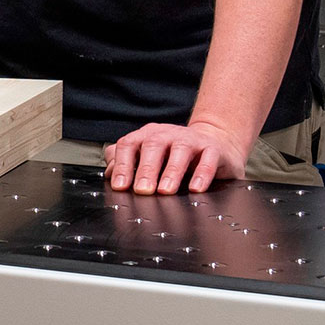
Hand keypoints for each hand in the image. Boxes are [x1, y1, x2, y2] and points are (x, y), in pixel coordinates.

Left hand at [102, 121, 247, 194]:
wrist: (214, 143)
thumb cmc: (175, 154)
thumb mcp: (148, 157)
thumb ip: (126, 163)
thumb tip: (109, 174)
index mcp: (147, 136)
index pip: (129, 145)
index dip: (123, 165)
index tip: (120, 186)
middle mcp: (168, 134)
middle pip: (153, 146)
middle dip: (146, 169)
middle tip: (142, 191)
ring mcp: (191, 140)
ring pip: (180, 151)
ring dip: (171, 171)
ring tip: (165, 190)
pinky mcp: (213, 149)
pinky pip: (208, 159)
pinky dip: (202, 174)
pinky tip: (195, 188)